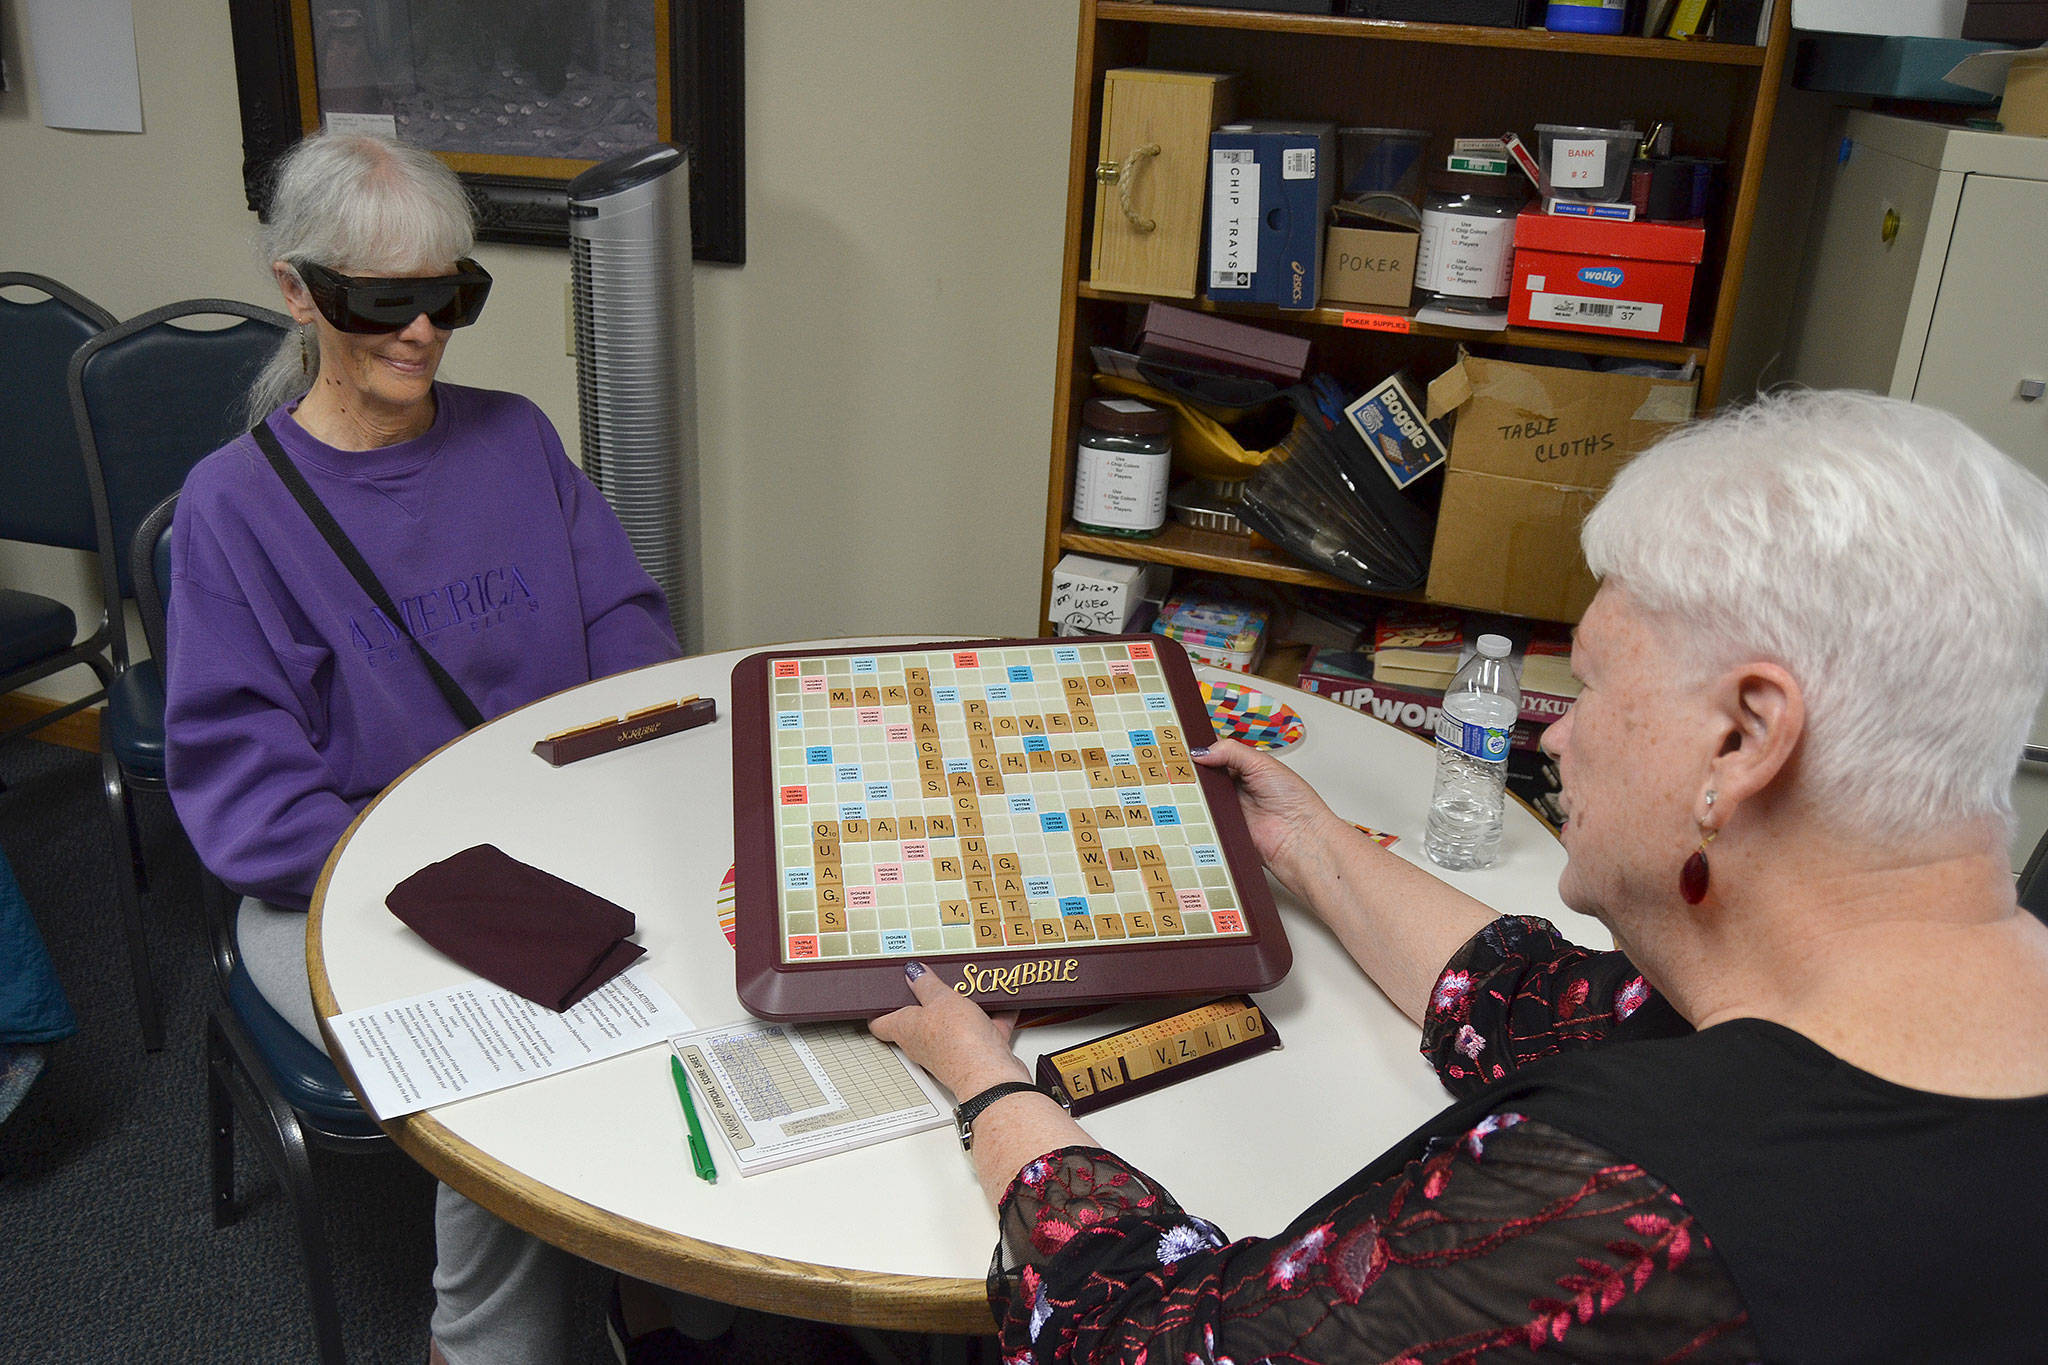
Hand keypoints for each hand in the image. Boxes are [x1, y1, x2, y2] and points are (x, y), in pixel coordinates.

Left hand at [870, 962, 1030, 1099]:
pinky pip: (982, 1031)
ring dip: (961, 1008)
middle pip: (919, 1020)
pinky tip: (1002, 1003)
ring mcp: (949, 1050)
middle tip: (931, 980)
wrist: (991, 1076)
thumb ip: (927, 984)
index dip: (879, 1008)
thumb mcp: (941, 999)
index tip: (882, 994)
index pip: (880, 1023)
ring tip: (970, 987)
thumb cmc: (959, 1042)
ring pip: (953, 1024)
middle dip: (927, 1000)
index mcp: (905, 1029)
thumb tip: (913, 973)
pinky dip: (992, 1018)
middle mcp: (923, 1044)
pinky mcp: (974, 1054)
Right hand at [1194, 738, 1345, 891]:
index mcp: (1247, 766)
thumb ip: (1231, 751)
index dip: (1203, 748)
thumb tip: (1202, 750)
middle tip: (1183, 764)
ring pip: (1199, 794)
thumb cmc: (1294, 801)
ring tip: (1191, 784)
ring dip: (1194, 790)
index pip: (1217, 752)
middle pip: (1204, 773)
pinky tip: (1196, 804)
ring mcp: (1227, 806)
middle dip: (1194, 768)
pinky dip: (1196, 811)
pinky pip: (1201, 816)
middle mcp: (1236, 785)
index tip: (1187, 745)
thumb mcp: (1262, 763)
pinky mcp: (1221, 826)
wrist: (1298, 838)